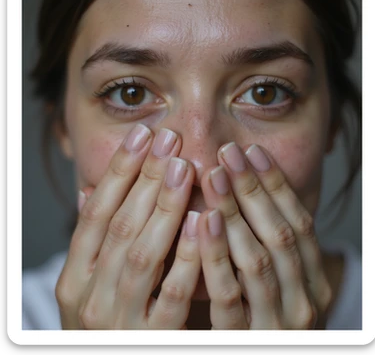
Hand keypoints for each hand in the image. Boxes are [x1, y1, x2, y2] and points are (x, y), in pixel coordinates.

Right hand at [55, 125, 200, 328]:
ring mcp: (118, 320)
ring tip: (185, 167)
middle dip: (145, 179)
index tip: (143, 135)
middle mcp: (88, 296)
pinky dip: (187, 257)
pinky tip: (205, 221)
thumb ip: (95, 242)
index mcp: (74, 277)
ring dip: (164, 208)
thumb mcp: (91, 285)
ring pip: (143, 253)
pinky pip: (172, 295)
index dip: (119, 171)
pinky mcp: (151, 341)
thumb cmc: (109, 324)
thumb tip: (90, 191)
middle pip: (120, 225)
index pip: (95, 212)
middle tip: (170, 140)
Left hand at [198, 142, 331, 328]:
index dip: (275, 185)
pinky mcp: (243, 340)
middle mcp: (304, 300)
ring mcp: (277, 323)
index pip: (299, 223)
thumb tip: (246, 192)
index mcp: (314, 281)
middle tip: (229, 152)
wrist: (248, 354)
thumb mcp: (274, 279)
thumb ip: (266, 242)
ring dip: (236, 213)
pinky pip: (228, 294)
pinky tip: (203, 220)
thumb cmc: (259, 315)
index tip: (251, 151)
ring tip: (214, 175)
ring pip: (258, 259)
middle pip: (280, 234)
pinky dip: (217, 255)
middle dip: (254, 190)